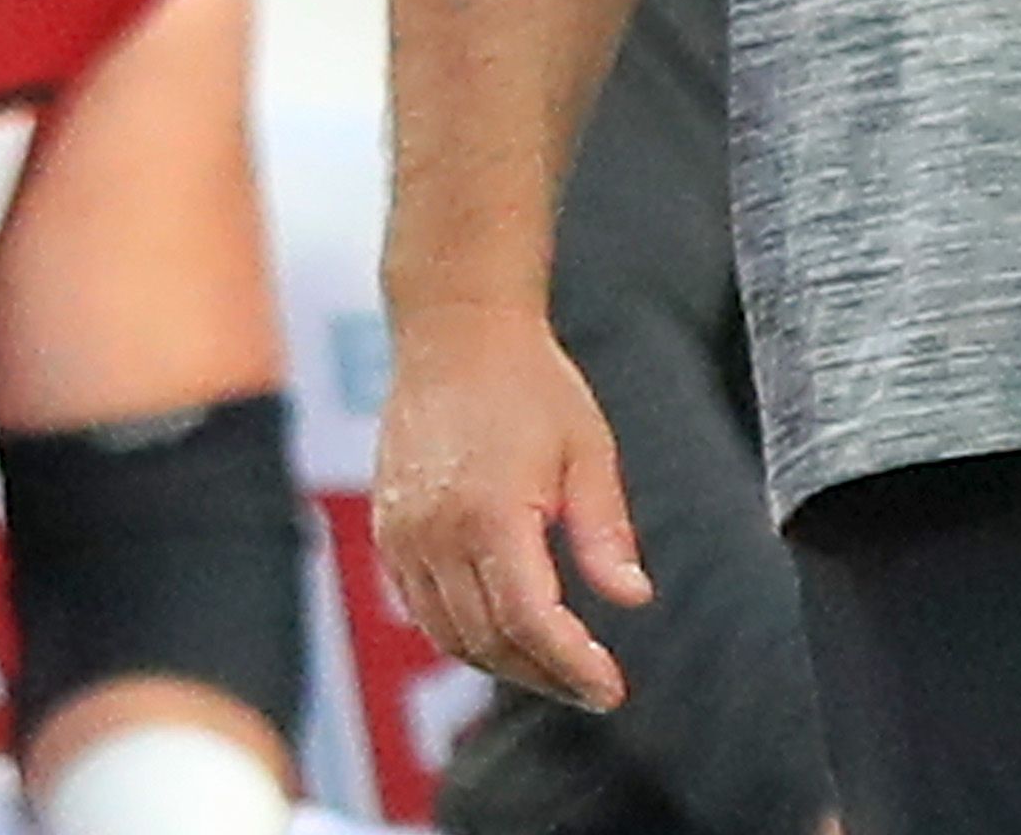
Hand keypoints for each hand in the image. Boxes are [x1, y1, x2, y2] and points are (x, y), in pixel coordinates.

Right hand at [372, 298, 649, 712]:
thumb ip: (605, 531)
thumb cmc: (528, 382)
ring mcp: (402, 531)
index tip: (610, 690)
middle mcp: (435, 529)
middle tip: (592, 686)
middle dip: (545, 676)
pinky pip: (420, 606)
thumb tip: (632, 598)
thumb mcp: (588, 450)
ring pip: (449, 634)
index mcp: (490, 512)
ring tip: (553, 665)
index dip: (574, 668)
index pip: (531, 624)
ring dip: (502, 662)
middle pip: (489, 641)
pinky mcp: (387, 526)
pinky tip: (502, 630)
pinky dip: (460, 633)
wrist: (454, 330)